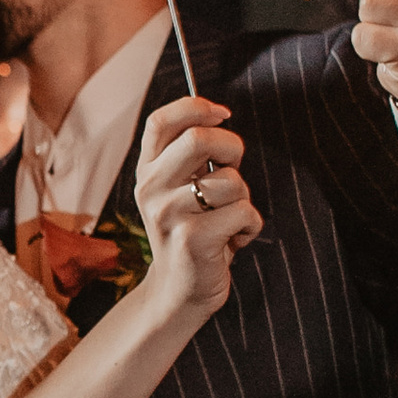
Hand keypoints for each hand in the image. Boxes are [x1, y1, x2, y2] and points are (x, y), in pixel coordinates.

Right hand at [135, 99, 258, 320]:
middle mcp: (150, 189)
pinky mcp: (193, 239)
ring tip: (229, 218)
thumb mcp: (179, 190)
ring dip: (243, 197)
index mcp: (147, 171)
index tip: (222, 116)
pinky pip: (243, 212)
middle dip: (232, 148)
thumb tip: (218, 116)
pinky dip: (250, 226)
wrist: (179, 290)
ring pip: (229, 181)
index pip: (161, 121)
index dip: (196, 107)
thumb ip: (189, 156)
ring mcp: (169, 214)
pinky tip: (234, 240)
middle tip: (235, 167)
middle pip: (198, 140)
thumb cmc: (191, 232)